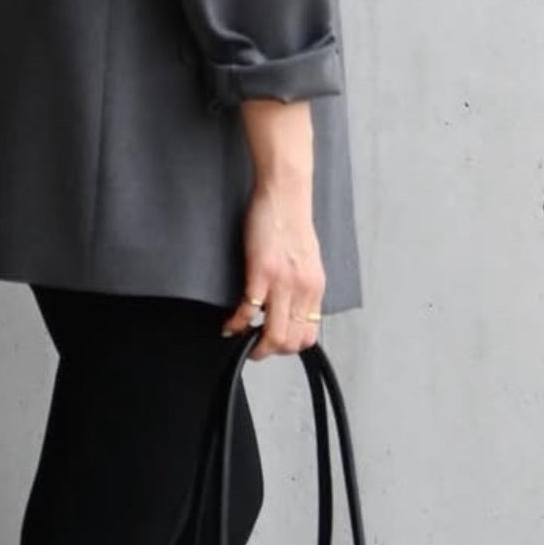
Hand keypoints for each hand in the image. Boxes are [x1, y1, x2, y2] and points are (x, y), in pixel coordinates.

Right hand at [221, 179, 325, 353]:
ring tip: (241, 340)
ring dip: (254, 346)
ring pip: (274, 335)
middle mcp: (303, 289)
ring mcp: (283, 282)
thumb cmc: (291, 221)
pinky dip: (236, 325)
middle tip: (254, 347)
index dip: (289, 347)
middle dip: (269, 351)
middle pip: (291, 341)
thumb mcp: (307, 259)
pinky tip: (229, 325)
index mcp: (314, 287)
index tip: (273, 342)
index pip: (309, 335)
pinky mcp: (261, 272)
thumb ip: (302, 285)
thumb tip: (292, 306)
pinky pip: (248, 311)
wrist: (285, 193)